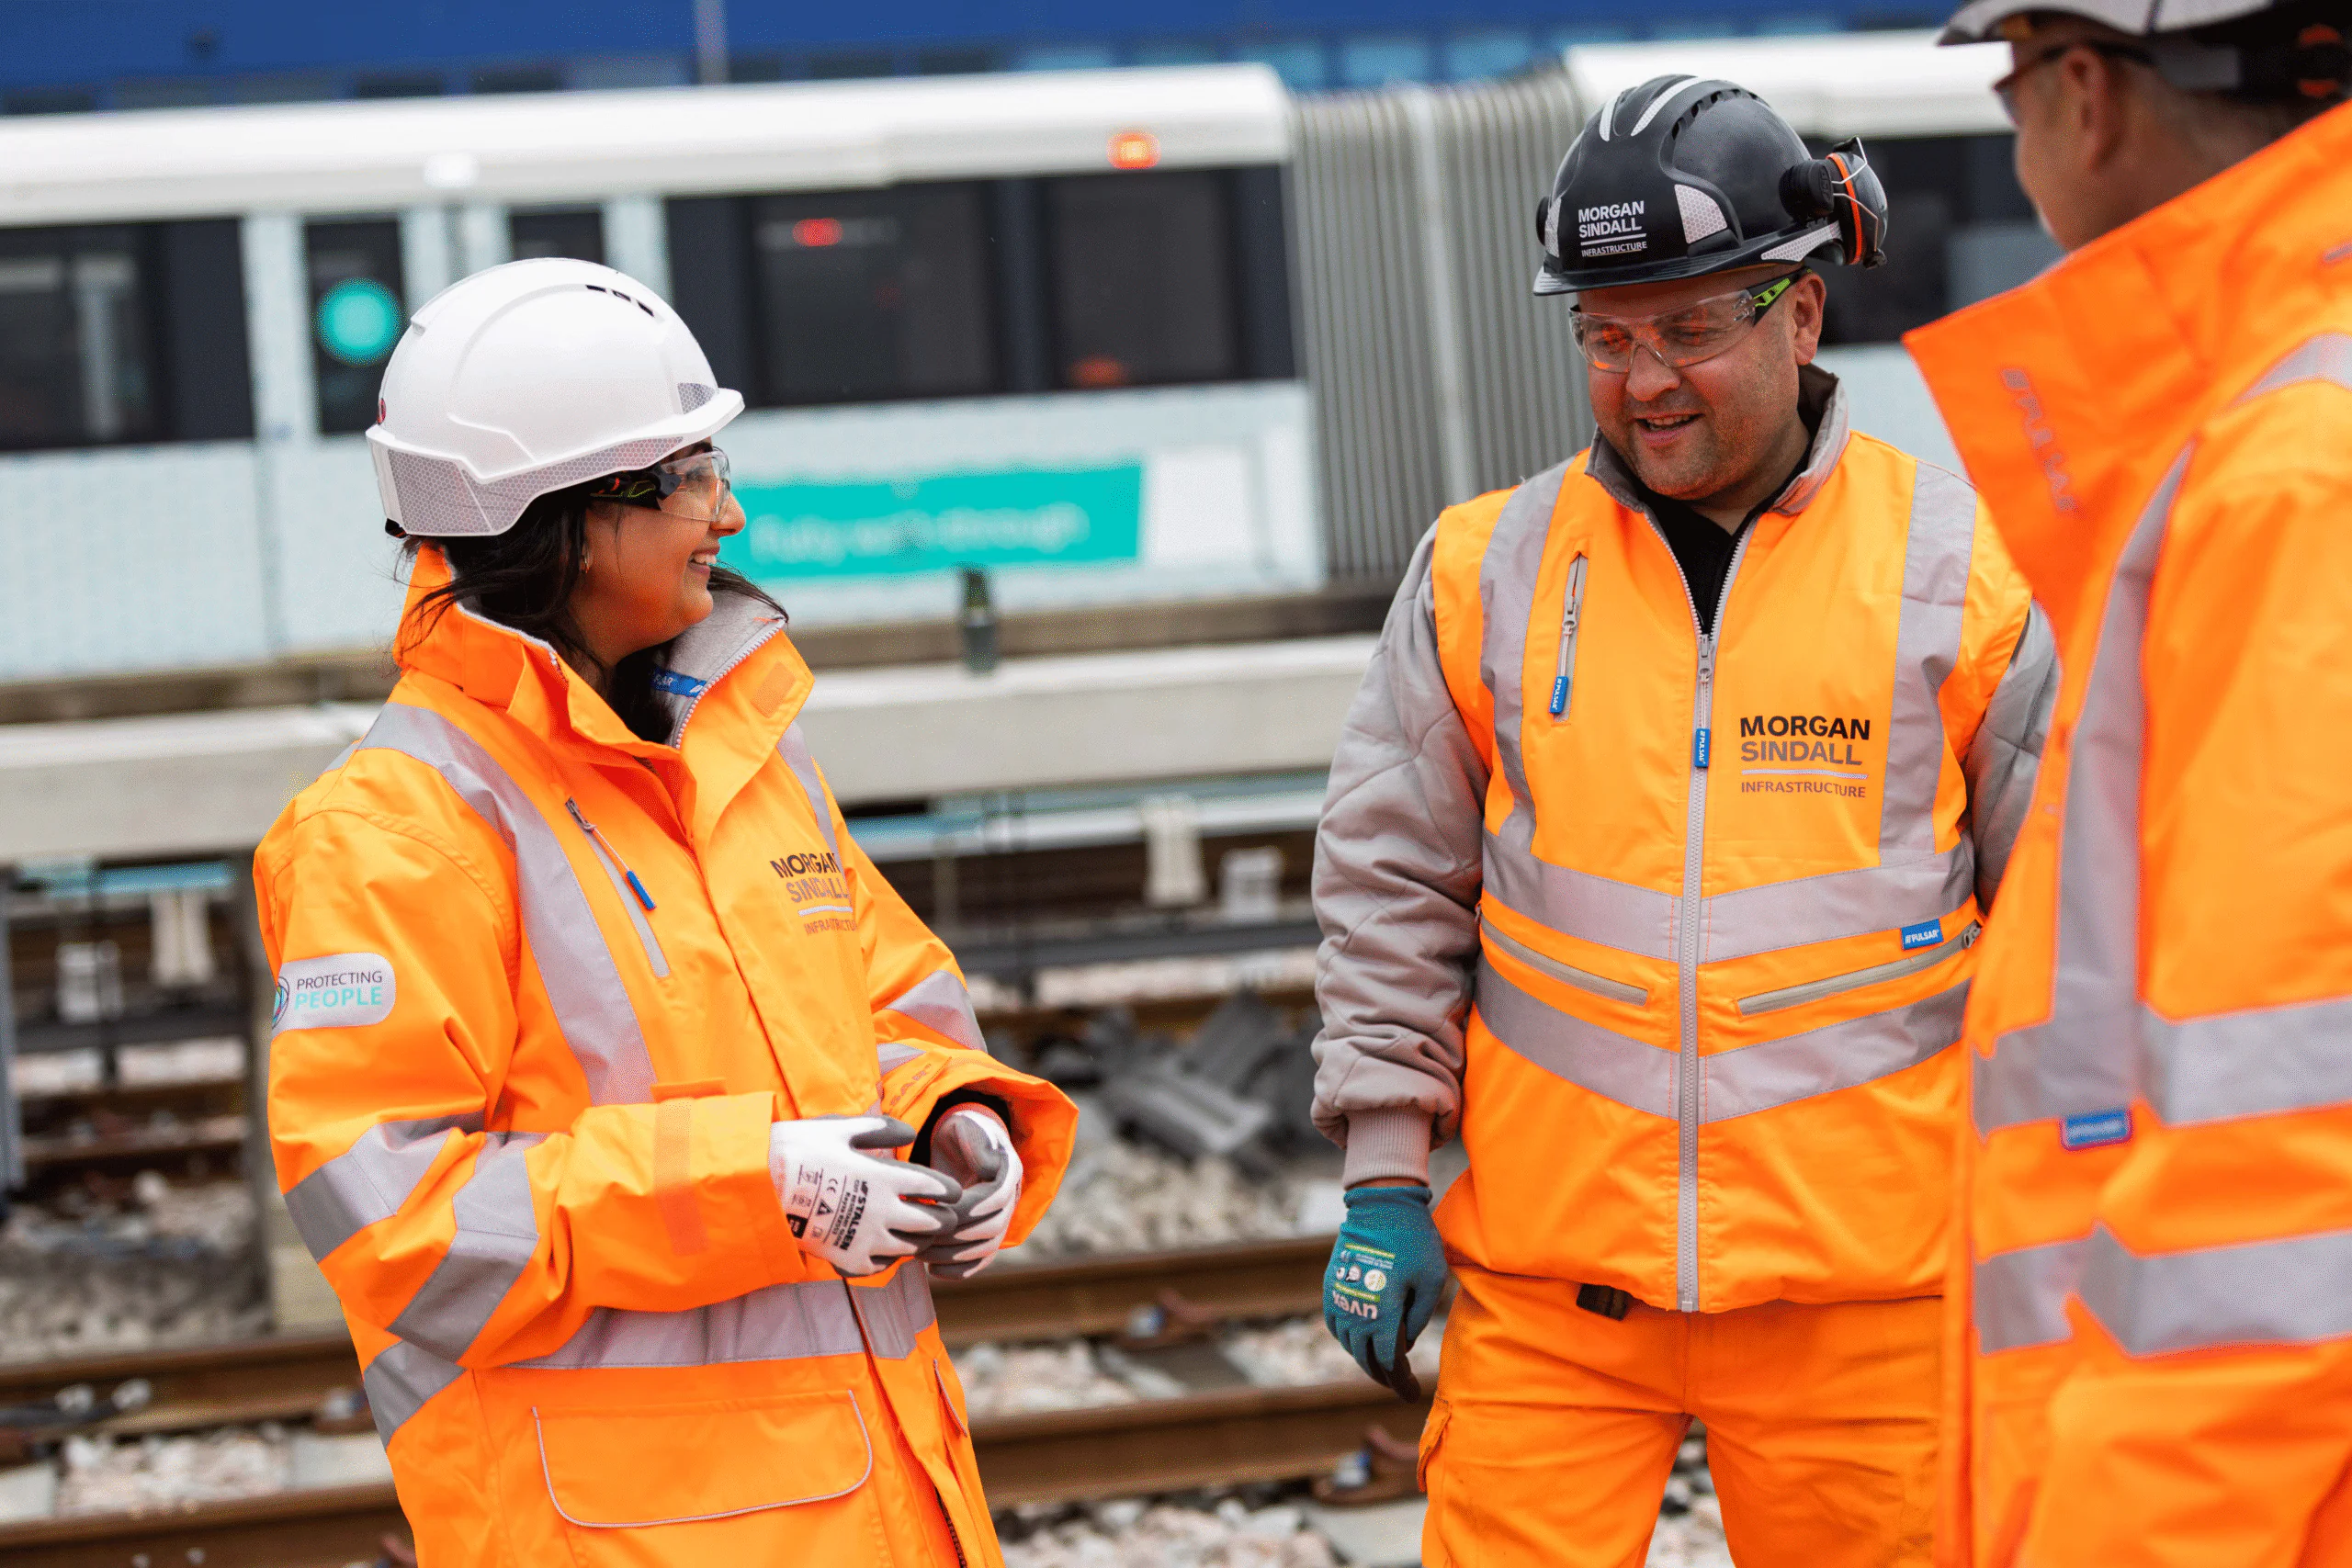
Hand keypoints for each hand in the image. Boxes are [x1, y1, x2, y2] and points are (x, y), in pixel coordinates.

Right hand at [768, 1115, 962, 1276]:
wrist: (760, 1186)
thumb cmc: (799, 1149)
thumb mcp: (841, 1128)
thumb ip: (880, 1129)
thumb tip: (910, 1133)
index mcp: (884, 1177)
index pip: (936, 1188)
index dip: (950, 1190)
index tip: (952, 1191)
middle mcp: (882, 1211)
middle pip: (933, 1224)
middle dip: (943, 1219)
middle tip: (941, 1215)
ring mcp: (865, 1239)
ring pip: (911, 1248)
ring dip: (918, 1239)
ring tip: (914, 1231)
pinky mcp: (848, 1259)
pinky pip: (882, 1266)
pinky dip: (888, 1258)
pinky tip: (884, 1247)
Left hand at [916, 1108, 1020, 1280]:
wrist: (962, 1143)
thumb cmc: (959, 1132)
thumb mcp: (964, 1126)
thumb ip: (975, 1142)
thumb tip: (989, 1168)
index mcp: (1008, 1170)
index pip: (998, 1197)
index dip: (972, 1207)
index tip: (941, 1210)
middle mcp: (1010, 1197)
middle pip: (993, 1227)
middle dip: (956, 1235)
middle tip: (921, 1235)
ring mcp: (1000, 1218)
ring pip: (986, 1247)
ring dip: (954, 1255)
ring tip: (920, 1253)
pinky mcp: (986, 1234)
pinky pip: (980, 1260)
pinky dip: (960, 1271)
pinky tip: (933, 1271)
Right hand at [1323, 1184, 1447, 1401]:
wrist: (1380, 1204)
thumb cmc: (1414, 1239)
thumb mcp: (1432, 1279)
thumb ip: (1420, 1317)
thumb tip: (1405, 1343)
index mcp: (1383, 1312)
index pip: (1389, 1362)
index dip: (1399, 1382)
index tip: (1410, 1394)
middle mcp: (1356, 1310)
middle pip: (1366, 1358)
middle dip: (1383, 1376)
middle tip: (1399, 1384)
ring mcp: (1339, 1297)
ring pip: (1348, 1344)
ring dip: (1364, 1358)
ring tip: (1382, 1365)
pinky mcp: (1331, 1284)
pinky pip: (1335, 1324)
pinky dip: (1348, 1339)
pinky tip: (1362, 1340)